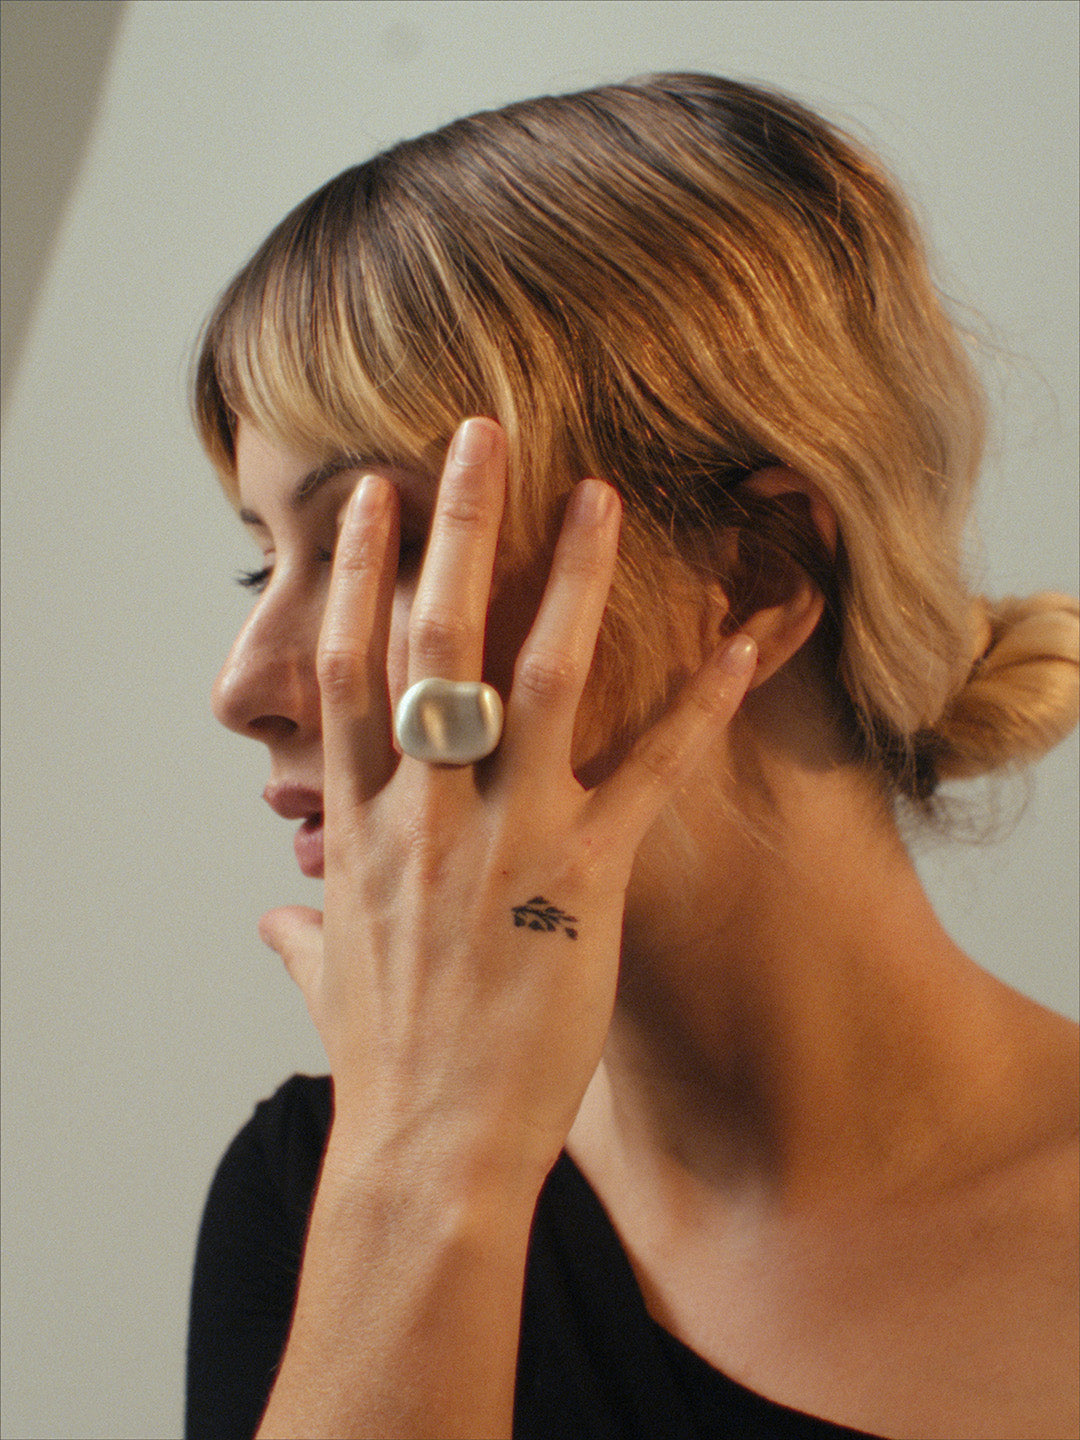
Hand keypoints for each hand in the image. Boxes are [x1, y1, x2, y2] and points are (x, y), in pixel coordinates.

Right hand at [259, 418, 757, 1183]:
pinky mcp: (585, 880)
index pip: (350, 672)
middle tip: (479, 436)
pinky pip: (648, 772)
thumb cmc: (385, 1062)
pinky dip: (694, 705)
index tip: (370, 503)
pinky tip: (735, 644)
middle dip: (455, 528)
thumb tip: (270, 917)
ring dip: (568, 577)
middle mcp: (427, 811)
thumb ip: (298, 933)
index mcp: (363, 824)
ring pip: (535, 677)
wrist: (430, 1149)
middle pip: (433, 638)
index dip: (356, 577)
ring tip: (598, 492)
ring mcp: (506, 838)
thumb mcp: (328, 982)